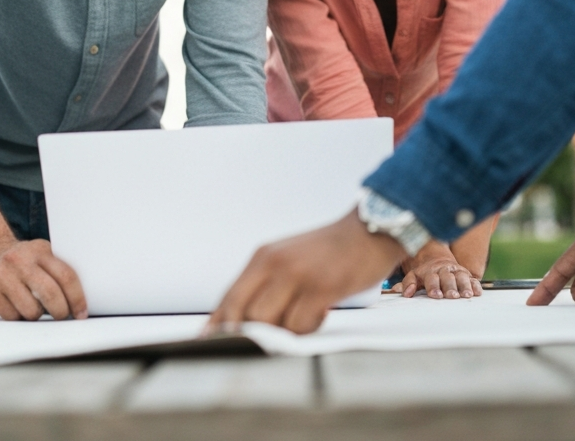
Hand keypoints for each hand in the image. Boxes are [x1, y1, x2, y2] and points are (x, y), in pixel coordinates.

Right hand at [0, 238, 87, 320]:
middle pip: (50, 294)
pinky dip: (17, 316)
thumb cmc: (22, 261)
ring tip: (32, 306)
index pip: (65, 276)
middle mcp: (19, 259)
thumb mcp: (40, 255)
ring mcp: (1, 274)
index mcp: (39, 250)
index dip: (77, 298)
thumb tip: (81, 301)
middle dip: (60, 311)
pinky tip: (14, 305)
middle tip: (61, 315)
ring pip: (31, 311)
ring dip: (36, 315)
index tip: (81, 313)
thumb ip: (58, 271)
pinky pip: (11, 316)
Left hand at [207, 209, 403, 334]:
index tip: (206, 343)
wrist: (368, 232)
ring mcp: (296, 275)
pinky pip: (300, 325)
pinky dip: (308, 329)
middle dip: (251, 335)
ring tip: (305, 317)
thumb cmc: (328, 252)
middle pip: (243, 315)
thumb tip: (246, 321)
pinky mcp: (320, 287)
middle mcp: (273, 264)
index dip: (217, 325)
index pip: (229, 297)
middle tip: (267, 342)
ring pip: (269, 323)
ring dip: (284, 333)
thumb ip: (267, 286)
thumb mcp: (288, 260)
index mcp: (262, 257)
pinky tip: (322, 311)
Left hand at [395, 240, 480, 298]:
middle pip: (447, 278)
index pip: (431, 278)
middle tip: (452, 295)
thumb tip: (402, 292)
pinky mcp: (467, 275)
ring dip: (464, 286)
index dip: (433, 286)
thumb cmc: (426, 272)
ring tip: (466, 295)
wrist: (438, 258)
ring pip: (461, 278)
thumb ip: (409, 283)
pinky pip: (473, 280)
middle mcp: (444, 270)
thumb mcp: (415, 275)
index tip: (435, 295)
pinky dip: (475, 285)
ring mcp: (457, 272)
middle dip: (449, 287)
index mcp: (431, 271)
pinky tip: (477, 292)